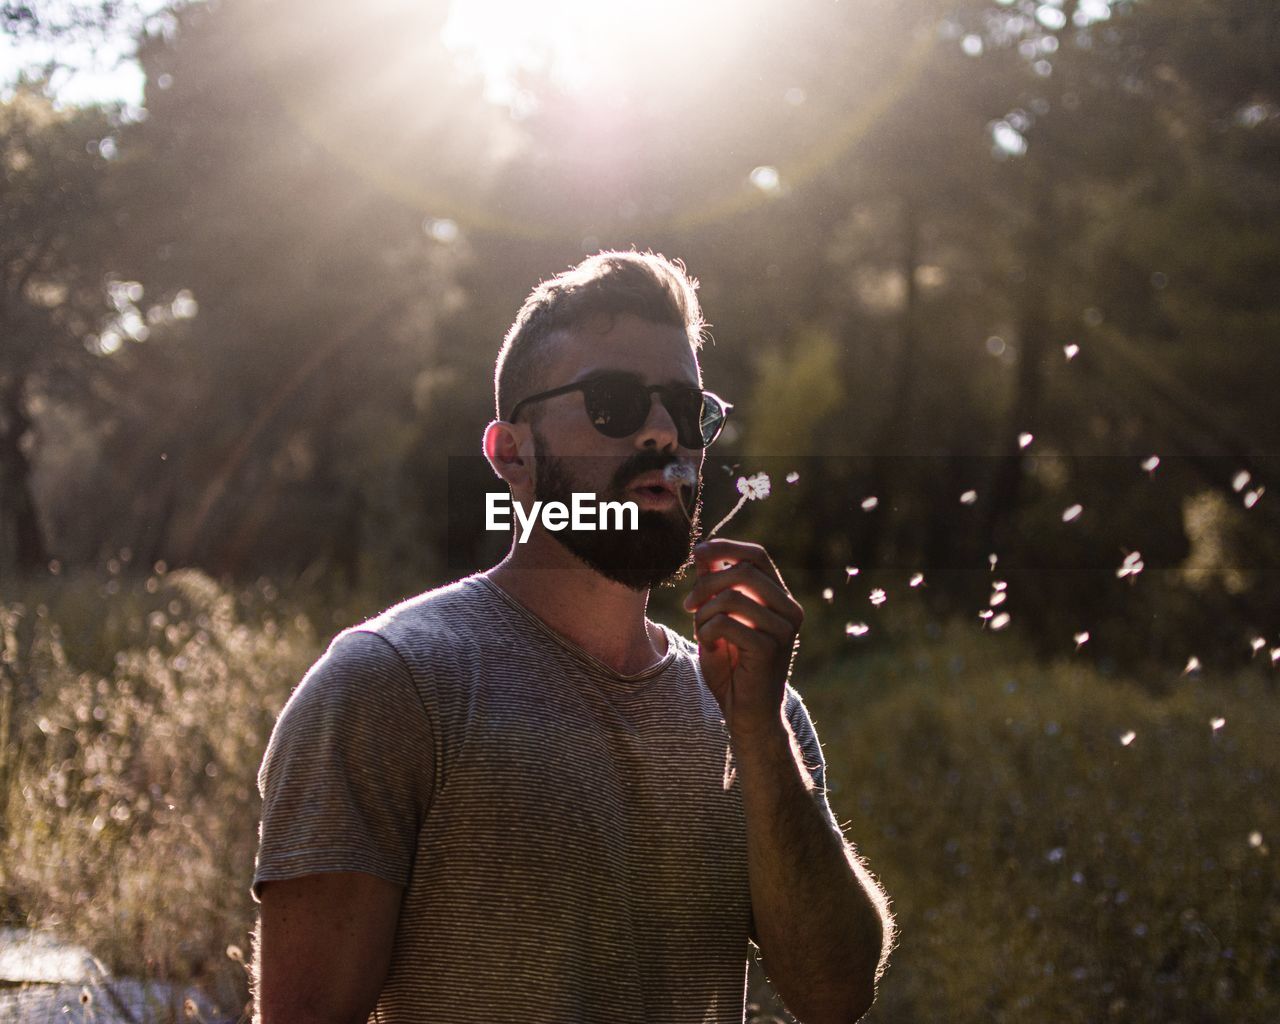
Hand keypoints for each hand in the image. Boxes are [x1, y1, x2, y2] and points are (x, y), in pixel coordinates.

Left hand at [682, 538, 803, 741]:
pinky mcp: (769, 649)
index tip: (697, 553)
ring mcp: (783, 629)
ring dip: (705, 613)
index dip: (726, 547)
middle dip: (707, 583)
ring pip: (731, 596)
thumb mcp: (719, 619)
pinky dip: (707, 631)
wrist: (746, 713)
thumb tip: (703, 552)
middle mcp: (789, 609)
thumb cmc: (732, 666)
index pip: (757, 555)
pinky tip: (709, 645)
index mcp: (781, 598)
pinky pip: (726, 623)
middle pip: (743, 571)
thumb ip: (714, 587)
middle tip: (689, 604)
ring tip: (702, 631)